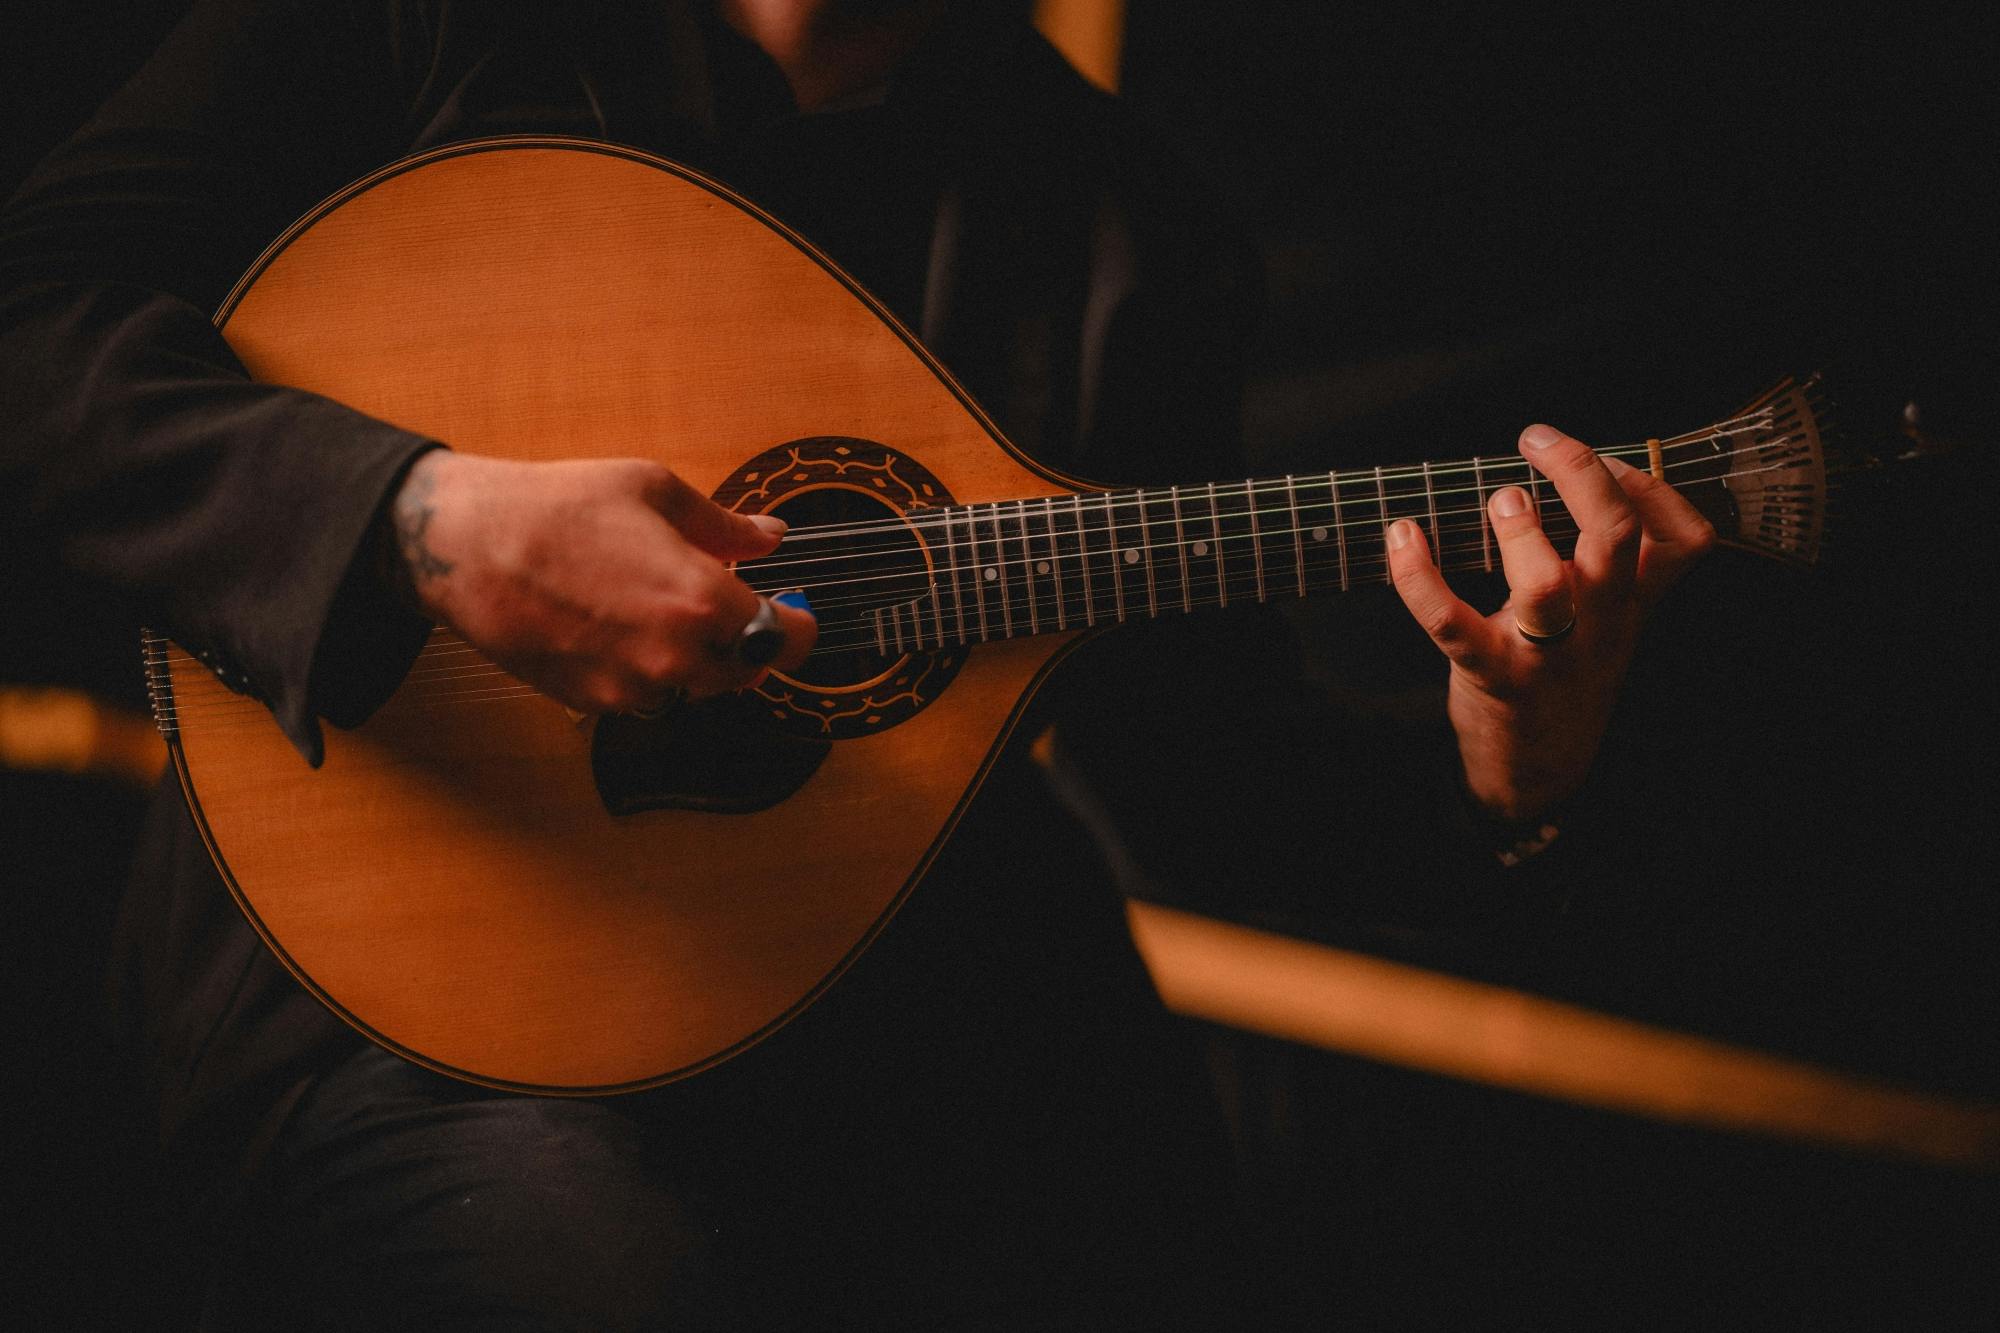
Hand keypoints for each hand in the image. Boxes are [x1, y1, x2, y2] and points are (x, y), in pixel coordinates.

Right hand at [389, 451, 815, 712]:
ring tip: (666, 610)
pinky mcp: (594, 703)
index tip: (799, 614)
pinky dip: (649, 669)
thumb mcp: (654, 490)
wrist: (469, 547)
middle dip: (749, 643)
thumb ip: (725, 526)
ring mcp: (633, 688)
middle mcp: (675, 657)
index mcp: (702, 602)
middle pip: (745, 671)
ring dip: (697, 658)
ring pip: (695, 688)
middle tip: (735, 608)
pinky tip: (623, 627)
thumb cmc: (561, 507)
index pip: (785, 639)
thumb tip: (772, 536)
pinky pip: (645, 695)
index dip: (801, 628)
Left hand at [1386, 423, 1713, 822]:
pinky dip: (1419, 578)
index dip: (1651, 484)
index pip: (1682, 539)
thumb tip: (1593, 474)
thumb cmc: (1566, 674)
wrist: (1540, 770)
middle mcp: (1599, 625)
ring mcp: (1546, 655)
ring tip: (1501, 497)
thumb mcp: (1611, 619)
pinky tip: (1402, 536)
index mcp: (1631, 604)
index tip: (1607, 456)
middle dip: (1582, 475)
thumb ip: (1616, 561)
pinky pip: (1451, 626)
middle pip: (1616, 538)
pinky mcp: (1492, 678)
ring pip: (1546, 587)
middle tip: (1538, 440)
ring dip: (1519, 531)